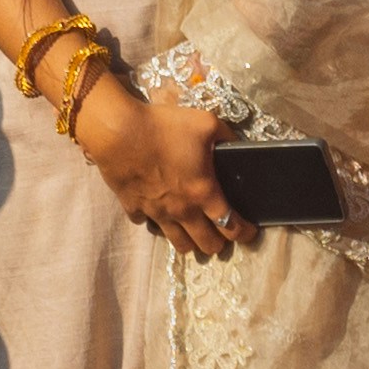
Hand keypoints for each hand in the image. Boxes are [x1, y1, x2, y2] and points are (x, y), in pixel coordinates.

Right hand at [73, 76, 235, 261]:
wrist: (118, 131)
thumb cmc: (164, 127)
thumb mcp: (206, 124)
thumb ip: (226, 136)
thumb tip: (236, 144)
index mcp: (204, 193)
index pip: (232, 226)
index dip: (245, 233)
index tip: (249, 233)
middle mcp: (182, 210)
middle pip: (207, 244)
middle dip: (219, 244)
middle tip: (222, 235)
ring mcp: (156, 212)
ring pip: (179, 243)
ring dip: (191, 242)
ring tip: (194, 233)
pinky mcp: (133, 208)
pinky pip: (147, 223)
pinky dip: (154, 221)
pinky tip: (157, 211)